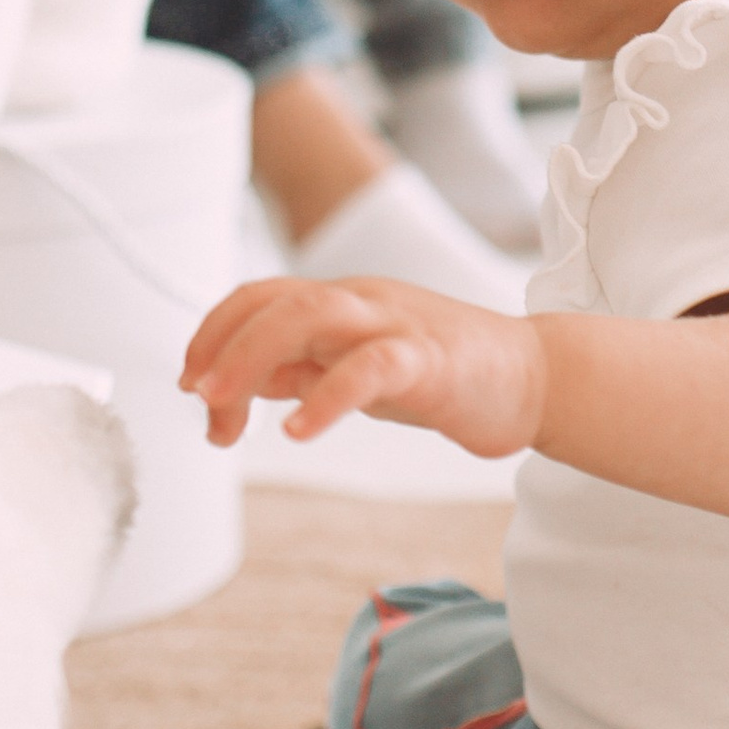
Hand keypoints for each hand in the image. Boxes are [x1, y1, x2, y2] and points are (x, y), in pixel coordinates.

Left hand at [182, 272, 545, 455]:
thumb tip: (244, 383)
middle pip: (273, 299)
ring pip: (309, 313)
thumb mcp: (359, 369)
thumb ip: (305, 369)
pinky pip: (369, 368)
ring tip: (225, 409)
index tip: (192, 384)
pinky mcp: (429, 359)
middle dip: (221, 344)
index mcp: (342, 301)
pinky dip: (325, 398)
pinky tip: (299, 431)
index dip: (213, 332)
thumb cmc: (448, 374)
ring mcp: (395, 324)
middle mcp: (362, 302)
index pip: (259, 297)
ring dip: (253, 357)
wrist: (536, 378)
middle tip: (199, 397)